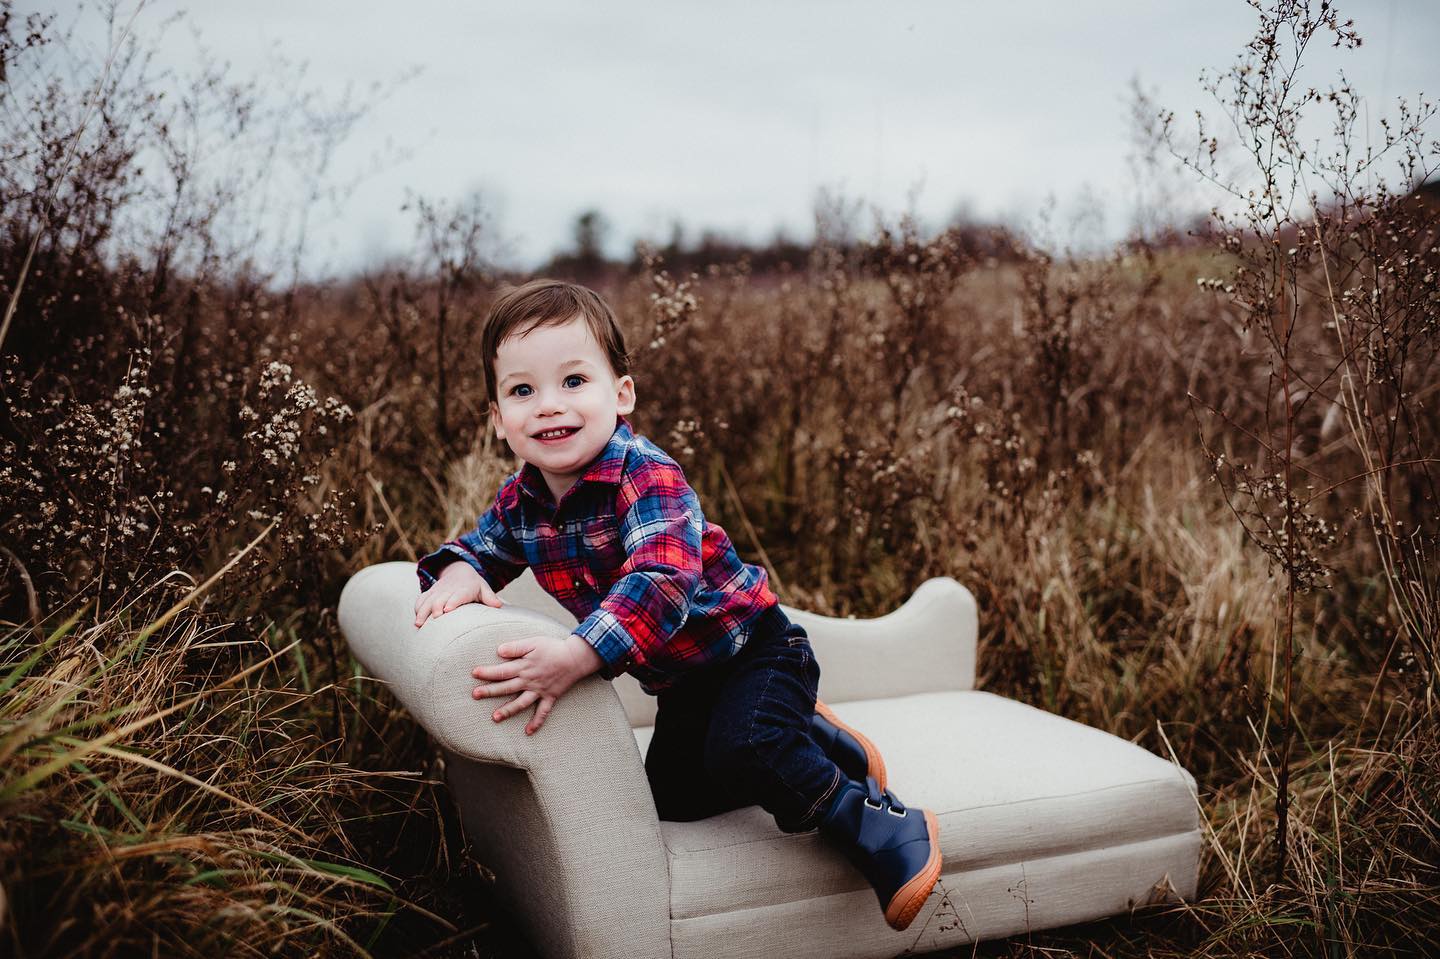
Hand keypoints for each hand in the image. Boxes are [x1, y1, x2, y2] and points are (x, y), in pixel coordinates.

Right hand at [414, 560, 502, 627]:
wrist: (459, 571)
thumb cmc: (474, 585)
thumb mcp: (483, 588)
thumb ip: (490, 597)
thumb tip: (498, 605)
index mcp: (464, 588)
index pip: (458, 595)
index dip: (452, 602)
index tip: (447, 610)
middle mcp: (449, 589)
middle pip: (439, 598)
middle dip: (435, 608)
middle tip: (434, 620)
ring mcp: (437, 591)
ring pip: (427, 600)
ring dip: (422, 612)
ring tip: (418, 625)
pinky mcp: (430, 593)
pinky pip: (421, 599)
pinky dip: (417, 608)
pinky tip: (416, 621)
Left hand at [471, 635, 604, 734]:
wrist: (576, 657)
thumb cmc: (553, 648)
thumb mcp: (533, 642)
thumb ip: (516, 647)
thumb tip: (499, 650)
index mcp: (524, 666)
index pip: (502, 670)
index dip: (488, 672)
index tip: (474, 673)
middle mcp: (530, 681)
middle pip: (507, 687)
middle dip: (490, 691)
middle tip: (475, 695)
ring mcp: (540, 691)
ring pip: (522, 703)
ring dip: (508, 710)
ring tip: (495, 718)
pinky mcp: (550, 697)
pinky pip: (543, 712)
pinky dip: (537, 722)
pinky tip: (528, 732)